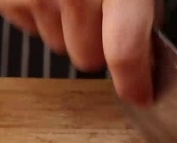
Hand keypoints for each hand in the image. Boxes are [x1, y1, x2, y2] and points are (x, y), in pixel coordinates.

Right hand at [0, 0, 163, 105]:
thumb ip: (144, 13)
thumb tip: (145, 58)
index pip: (124, 50)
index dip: (134, 82)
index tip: (141, 95)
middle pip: (88, 59)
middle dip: (101, 46)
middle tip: (107, 17)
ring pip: (59, 47)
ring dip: (71, 30)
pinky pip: (31, 29)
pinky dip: (43, 15)